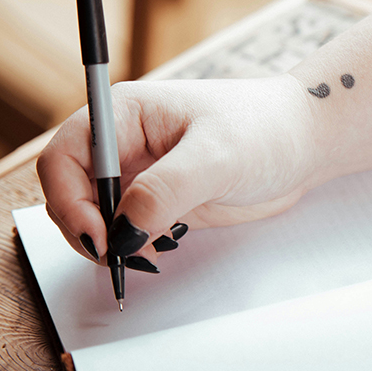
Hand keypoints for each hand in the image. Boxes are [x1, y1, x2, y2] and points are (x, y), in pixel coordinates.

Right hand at [37, 75, 318, 265]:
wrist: (307, 143)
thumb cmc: (267, 128)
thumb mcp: (217, 156)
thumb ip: (167, 189)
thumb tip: (123, 229)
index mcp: (125, 115)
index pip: (65, 157)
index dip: (69, 198)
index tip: (98, 234)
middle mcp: (124, 144)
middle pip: (71, 193)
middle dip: (86, 228)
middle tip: (120, 256)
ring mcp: (141, 175)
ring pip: (95, 218)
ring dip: (109, 244)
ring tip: (148, 254)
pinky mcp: (161, 202)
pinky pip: (126, 232)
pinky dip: (130, 249)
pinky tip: (160, 252)